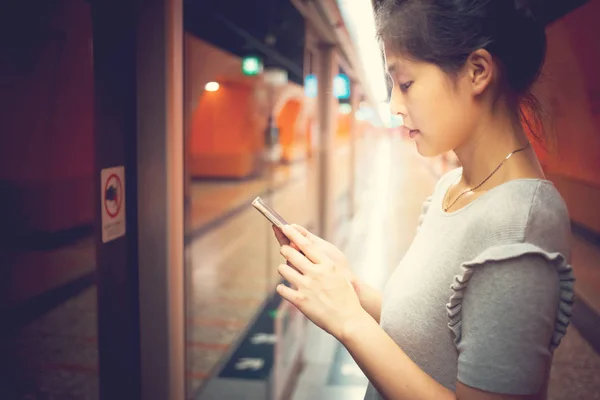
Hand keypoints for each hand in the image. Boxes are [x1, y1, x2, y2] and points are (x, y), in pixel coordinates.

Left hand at [275, 225, 367, 339]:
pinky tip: (286, 289)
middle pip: (291, 254)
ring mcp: (306, 286)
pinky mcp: (299, 300)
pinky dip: (283, 288)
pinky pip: (281, 289)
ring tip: (287, 272)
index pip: (306, 244)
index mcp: (326, 265)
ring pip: (283, 269)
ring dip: (284, 269)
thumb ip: (324, 263)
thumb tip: (312, 253)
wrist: (348, 320)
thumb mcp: (338, 274)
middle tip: (284, 249)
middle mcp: (315, 273)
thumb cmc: (346, 296)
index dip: (293, 234)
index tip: (285, 228)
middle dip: (285, 249)